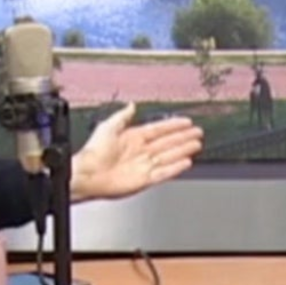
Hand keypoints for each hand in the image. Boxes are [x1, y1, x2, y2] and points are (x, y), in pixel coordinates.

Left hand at [69, 104, 202, 200]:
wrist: (87, 174)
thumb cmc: (93, 153)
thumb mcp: (107, 127)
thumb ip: (122, 116)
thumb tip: (131, 105)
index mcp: (133, 138)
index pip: (159, 129)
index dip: (173, 125)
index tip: (186, 122)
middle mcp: (140, 151)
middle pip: (168, 143)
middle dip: (183, 137)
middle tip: (197, 133)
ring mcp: (144, 166)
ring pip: (169, 156)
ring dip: (183, 150)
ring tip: (196, 145)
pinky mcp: (144, 180)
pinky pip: (164, 172)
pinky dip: (175, 168)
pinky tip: (186, 162)